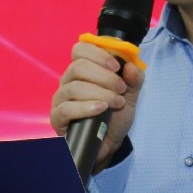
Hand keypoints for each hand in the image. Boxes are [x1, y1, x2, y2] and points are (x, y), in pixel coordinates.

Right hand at [49, 40, 144, 167]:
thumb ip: (135, 78)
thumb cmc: (116, 114)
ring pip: (74, 87)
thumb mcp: (131, 93)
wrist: (110, 142)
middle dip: (104, 76)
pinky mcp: (57, 117)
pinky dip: (86, 107)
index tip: (117, 67)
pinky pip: (66, 108)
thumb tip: (130, 67)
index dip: (99, 54)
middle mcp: (69, 80)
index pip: (80, 49)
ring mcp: (61, 98)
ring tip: (116, 102)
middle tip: (120, 88)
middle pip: (78, 66)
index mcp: (84, 69)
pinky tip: (101, 109)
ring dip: (100, 93)